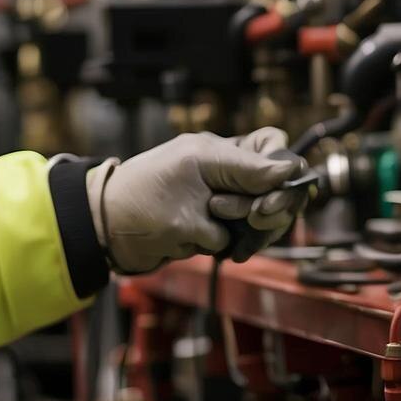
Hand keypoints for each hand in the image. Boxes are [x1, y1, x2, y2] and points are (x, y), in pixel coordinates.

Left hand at [86, 129, 306, 272]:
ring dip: (255, 229)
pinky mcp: (219, 231)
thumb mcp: (194, 169)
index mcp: (223, 151)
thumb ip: (244, 171)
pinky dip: (243, 246)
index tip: (270, 195)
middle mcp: (230, 176)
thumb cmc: (142, 193)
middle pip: (280, 187)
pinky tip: (229, 252)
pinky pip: (250, 238)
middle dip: (272, 205)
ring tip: (220, 233)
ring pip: (269, 216)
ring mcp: (227, 204)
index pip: (275, 148)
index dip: (283, 170)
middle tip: (250, 218)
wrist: (109, 232)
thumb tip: (290, 168)